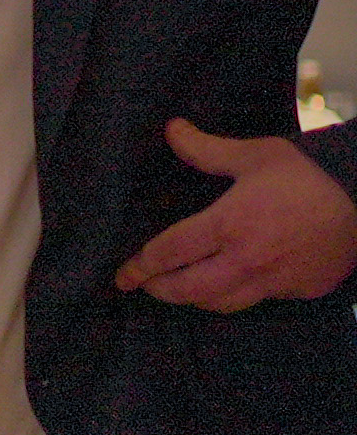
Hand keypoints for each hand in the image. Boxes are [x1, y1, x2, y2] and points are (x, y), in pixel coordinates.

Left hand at [117, 119, 356, 308]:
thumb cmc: (310, 174)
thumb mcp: (256, 155)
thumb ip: (207, 149)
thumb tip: (172, 130)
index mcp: (228, 225)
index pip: (169, 253)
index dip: (139, 267)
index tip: (123, 275)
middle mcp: (246, 260)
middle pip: (188, 290)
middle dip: (160, 290)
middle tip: (146, 285)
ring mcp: (274, 280)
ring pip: (221, 304)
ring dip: (195, 299)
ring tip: (182, 288)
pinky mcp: (299, 290)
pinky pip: (259, 300)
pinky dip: (238, 295)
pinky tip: (230, 285)